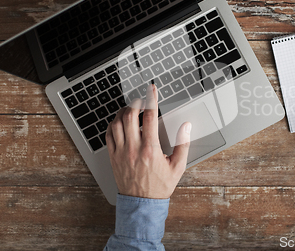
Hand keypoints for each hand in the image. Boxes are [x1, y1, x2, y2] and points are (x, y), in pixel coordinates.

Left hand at [106, 84, 190, 198]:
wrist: (142, 203)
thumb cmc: (160, 186)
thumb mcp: (178, 166)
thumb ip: (183, 144)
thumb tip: (186, 126)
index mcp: (150, 149)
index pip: (150, 116)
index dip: (151, 99)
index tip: (151, 89)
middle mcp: (134, 148)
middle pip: (130, 116)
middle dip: (135, 102)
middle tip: (140, 99)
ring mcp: (121, 152)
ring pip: (117, 123)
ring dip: (123, 112)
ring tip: (130, 109)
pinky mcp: (113, 157)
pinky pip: (108, 135)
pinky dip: (112, 124)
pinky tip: (119, 122)